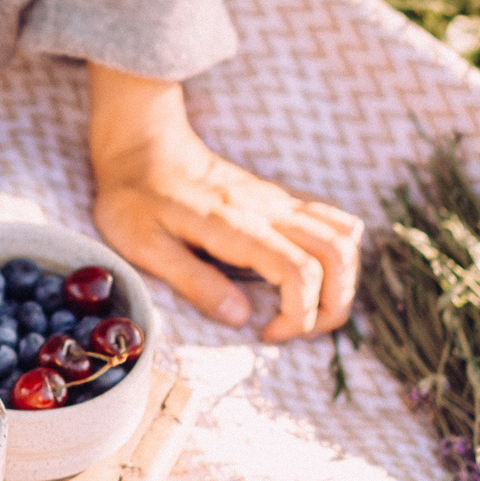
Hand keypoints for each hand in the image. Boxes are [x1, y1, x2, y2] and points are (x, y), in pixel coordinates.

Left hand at [84, 62, 362, 341]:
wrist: (141, 145)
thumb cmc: (134, 197)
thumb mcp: (144, 246)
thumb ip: (194, 282)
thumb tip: (241, 317)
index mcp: (235, 225)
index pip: (299, 271)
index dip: (298, 315)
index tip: (267, 334)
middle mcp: (268, 209)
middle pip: (338, 254)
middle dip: (334, 304)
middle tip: (300, 331)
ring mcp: (278, 200)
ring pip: (345, 234)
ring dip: (343, 280)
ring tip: (311, 309)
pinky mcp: (280, 198)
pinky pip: (333, 219)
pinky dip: (338, 254)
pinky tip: (312, 277)